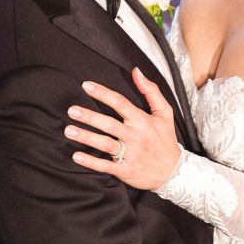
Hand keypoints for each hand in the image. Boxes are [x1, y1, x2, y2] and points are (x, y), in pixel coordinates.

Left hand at [64, 69, 180, 188]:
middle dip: (89, 117)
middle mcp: (135, 136)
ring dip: (86, 137)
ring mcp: (130, 154)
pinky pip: (105, 166)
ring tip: (69, 130)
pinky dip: (91, 161)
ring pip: (105, 144)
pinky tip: (77, 156)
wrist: (174, 172)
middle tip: (72, 111)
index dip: (103, 93)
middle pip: (109, 124)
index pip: (120, 103)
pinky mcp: (125, 170)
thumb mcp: (164, 113)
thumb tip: (137, 72)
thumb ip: (151, 91)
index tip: (86, 86)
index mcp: (142, 121)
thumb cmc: (166, 140)